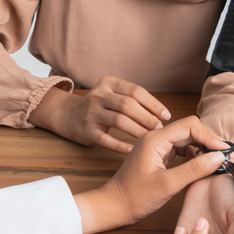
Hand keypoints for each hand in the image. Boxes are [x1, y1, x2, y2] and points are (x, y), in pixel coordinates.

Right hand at [30, 76, 169, 153]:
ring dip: (138, 131)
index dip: (153, 104)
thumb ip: (132, 98)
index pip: (135, 91)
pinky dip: (121, 146)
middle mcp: (98, 95)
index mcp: (109, 83)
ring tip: (150, 138)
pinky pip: (107, 140)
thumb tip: (161, 113)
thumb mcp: (112, 93)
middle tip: (160, 129)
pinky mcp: (86, 131)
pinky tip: (133, 150)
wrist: (67, 115)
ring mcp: (91, 113)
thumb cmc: (99, 106)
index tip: (166, 116)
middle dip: (147, 118)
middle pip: (128, 105)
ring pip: (119, 121)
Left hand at [74, 116, 225, 233]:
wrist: (114, 206)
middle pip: (189, 130)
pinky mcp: (158, 154)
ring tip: (217, 161)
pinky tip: (202, 165)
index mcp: (155, 139)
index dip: (209, 137)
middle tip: (226, 156)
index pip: (189, 126)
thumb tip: (218, 157)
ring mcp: (156, 146)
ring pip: (186, 139)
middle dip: (208, 142)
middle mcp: (155, 137)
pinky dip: (193, 155)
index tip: (224, 151)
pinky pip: (180, 148)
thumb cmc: (135, 197)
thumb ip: (194, 170)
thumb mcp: (167, 185)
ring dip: (202, 148)